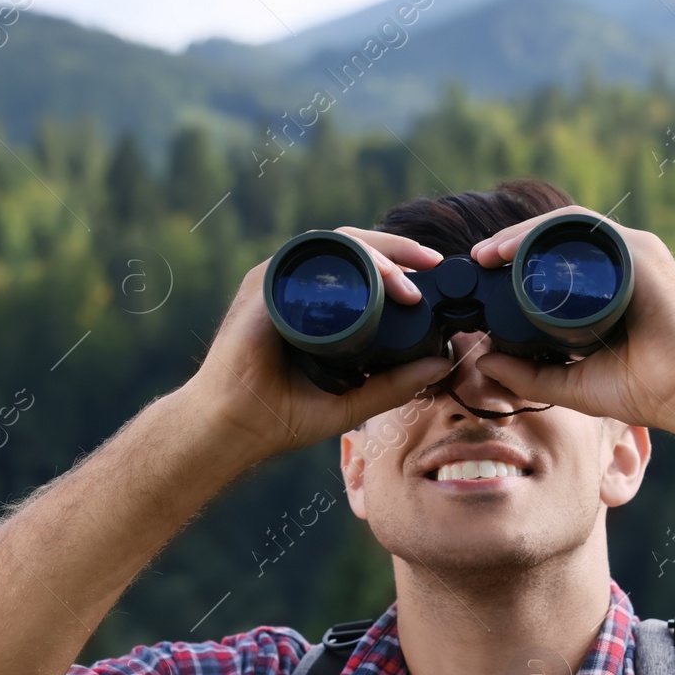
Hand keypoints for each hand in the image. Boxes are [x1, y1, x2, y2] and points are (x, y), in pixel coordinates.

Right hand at [182, 228, 454, 463]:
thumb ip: (395, 384)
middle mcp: (295, 285)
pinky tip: (373, 278)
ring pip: (335, 246)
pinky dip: (344, 263)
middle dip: (397, 250)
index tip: (435, 273)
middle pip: (352, 246)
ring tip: (407, 281)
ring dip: (377, 254)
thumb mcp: (352, 400)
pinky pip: (308, 260)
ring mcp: (277, 281)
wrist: (233, 428)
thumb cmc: (281, 415)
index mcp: (314, 303)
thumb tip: (442, 363)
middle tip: (432, 265)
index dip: (399, 263)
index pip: (361, 267)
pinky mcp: (263, 287)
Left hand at [468, 206, 674, 433]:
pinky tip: (516, 249)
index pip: (556, 257)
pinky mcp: (641, 254)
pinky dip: (546, 234)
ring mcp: (633, 252)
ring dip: (522, 234)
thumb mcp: (571, 383)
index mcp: (610, 284)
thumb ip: (528, 375)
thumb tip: (482, 359)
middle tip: (478, 258)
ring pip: (566, 227)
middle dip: (512, 242)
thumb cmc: (645, 388)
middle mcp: (622, 261)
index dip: (516, 259)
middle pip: (557, 236)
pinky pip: (586, 230)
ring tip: (489, 254)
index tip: (483, 272)